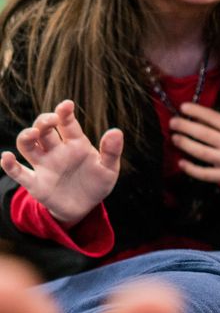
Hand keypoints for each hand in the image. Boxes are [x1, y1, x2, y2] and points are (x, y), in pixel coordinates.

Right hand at [0, 100, 121, 227]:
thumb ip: (111, 151)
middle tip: (51, 120)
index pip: (67, 124)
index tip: (67, 105)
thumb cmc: (97, 183)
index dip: (65, 113)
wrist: (85, 207)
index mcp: (75, 144)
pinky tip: (6, 157)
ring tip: (33, 134)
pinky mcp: (35, 183)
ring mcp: (44, 165)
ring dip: (26, 137)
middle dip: (44, 122)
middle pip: (44, 130)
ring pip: (28, 146)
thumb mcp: (109, 169)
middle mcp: (56, 151)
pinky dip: (9, 165)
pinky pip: (18, 172)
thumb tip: (116, 131)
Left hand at [170, 102, 219, 184]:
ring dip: (185, 144)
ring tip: (174, 138)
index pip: (215, 118)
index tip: (183, 107)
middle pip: (205, 134)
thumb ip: (217, 125)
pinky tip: (181, 163)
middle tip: (173, 123)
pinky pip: (204, 174)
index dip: (198, 112)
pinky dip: (191, 169)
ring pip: (202, 153)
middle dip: (186, 127)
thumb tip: (194, 118)